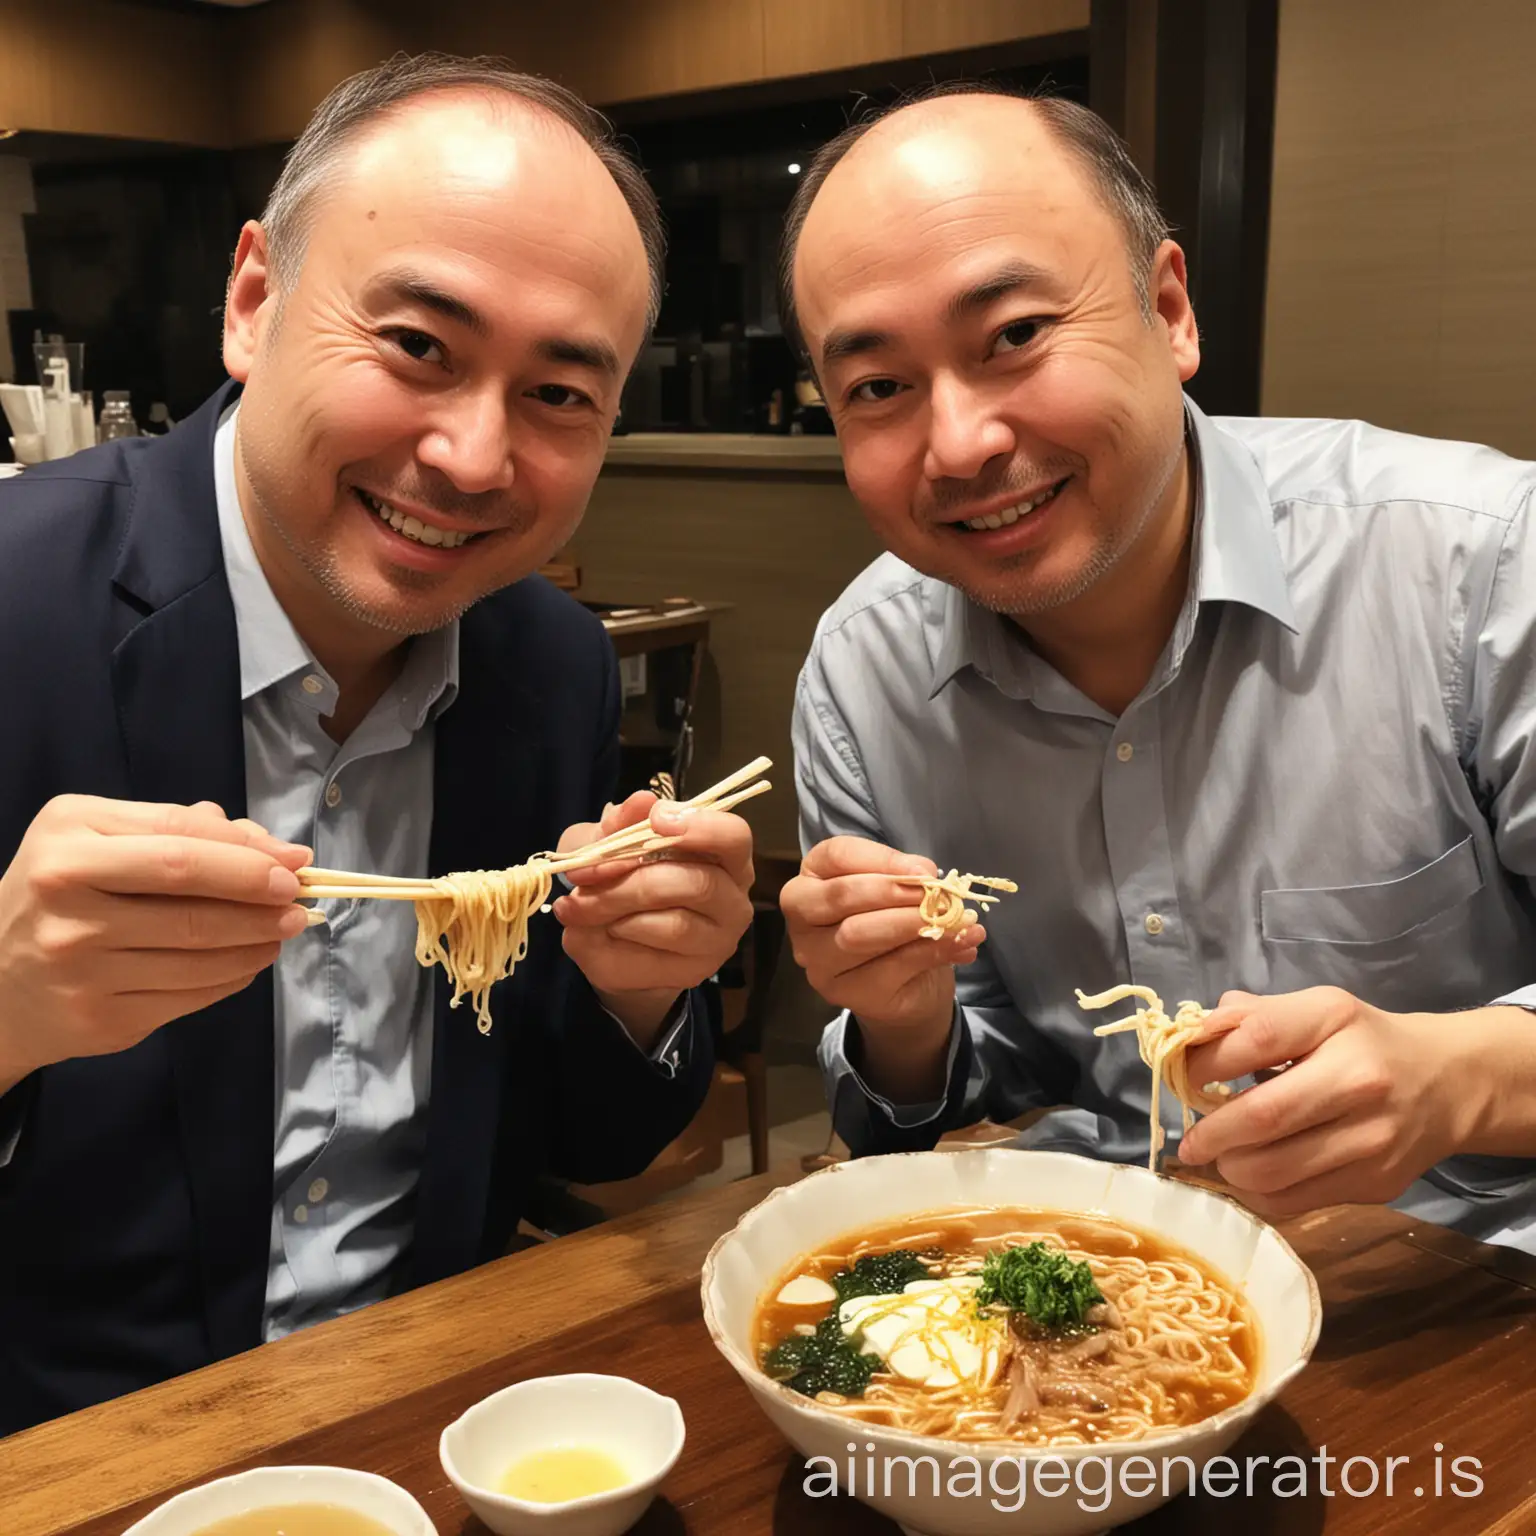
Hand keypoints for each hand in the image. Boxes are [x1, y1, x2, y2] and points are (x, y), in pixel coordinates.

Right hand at [0, 796, 313, 1089]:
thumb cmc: (62, 894)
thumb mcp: (99, 840)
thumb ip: (179, 830)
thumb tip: (270, 845)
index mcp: (68, 843)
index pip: (179, 844)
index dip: (247, 855)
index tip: (294, 862)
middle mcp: (66, 902)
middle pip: (191, 899)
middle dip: (260, 899)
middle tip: (298, 900)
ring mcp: (80, 966)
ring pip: (199, 952)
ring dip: (258, 940)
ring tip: (283, 930)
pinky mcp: (100, 1017)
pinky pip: (190, 995)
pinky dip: (234, 976)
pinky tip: (249, 961)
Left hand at [552, 790, 753, 1043]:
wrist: (613, 940)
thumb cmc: (620, 877)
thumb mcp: (606, 842)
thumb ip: (620, 823)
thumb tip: (639, 802)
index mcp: (726, 856)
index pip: (734, 837)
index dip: (701, 826)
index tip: (656, 819)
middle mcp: (734, 899)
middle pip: (698, 883)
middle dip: (630, 878)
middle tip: (581, 876)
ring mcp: (719, 942)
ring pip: (675, 925)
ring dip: (615, 911)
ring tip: (576, 907)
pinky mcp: (694, 974)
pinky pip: (651, 960)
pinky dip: (611, 944)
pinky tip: (589, 933)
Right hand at [780, 837, 983, 1100]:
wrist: (906, 988)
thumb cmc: (893, 924)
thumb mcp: (899, 892)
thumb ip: (905, 878)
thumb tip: (926, 875)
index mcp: (810, 881)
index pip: (835, 855)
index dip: (882, 858)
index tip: (925, 870)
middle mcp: (803, 921)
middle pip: (839, 895)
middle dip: (893, 891)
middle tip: (938, 893)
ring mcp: (818, 961)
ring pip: (858, 935)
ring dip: (912, 923)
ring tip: (955, 918)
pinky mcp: (844, 994)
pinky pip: (888, 968)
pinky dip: (931, 951)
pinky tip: (961, 944)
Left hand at [1176, 986, 1486, 1215]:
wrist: (1446, 1084)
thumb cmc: (1360, 1041)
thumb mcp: (1313, 1010)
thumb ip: (1250, 1017)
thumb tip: (1187, 1037)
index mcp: (1335, 1020)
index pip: (1257, 1038)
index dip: (1206, 1062)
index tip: (1183, 1078)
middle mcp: (1360, 1078)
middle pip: (1263, 1117)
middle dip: (1211, 1134)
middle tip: (1190, 1141)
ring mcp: (1372, 1138)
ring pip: (1274, 1171)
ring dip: (1230, 1169)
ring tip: (1221, 1158)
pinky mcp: (1376, 1183)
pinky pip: (1295, 1201)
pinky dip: (1258, 1195)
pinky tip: (1252, 1176)